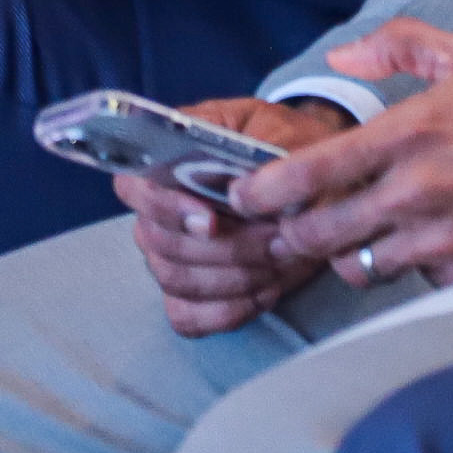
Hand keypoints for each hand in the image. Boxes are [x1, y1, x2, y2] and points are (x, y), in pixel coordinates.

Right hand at [119, 96, 351, 334]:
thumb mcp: (284, 136)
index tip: (211, 221)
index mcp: (170, 157)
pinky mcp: (190, 292)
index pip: (133, 186)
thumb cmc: (294, 151)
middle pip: (158, 241)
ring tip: (279, 263)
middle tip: (276, 241)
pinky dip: (227, 311)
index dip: (164, 207)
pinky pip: (186, 316)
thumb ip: (260, 157)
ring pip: (174, 280)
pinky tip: (265, 292)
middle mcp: (160, 208)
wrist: (319, 188)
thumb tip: (235, 192)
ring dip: (233, 278)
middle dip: (224, 249)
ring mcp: (171, 252)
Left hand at [266, 20, 452, 283]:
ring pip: (365, 266)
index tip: (245, 196)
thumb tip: (339, 58)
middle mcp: (423, 192)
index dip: (266, 191)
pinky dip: (410, 268)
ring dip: (350, 254)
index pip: (313, 172)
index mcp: (413, 134)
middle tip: (285, 227)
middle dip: (294, 234)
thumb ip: (396, 47)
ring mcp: (451, 239)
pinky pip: (419, 282)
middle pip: (323, 233)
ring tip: (353, 237)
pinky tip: (421, 246)